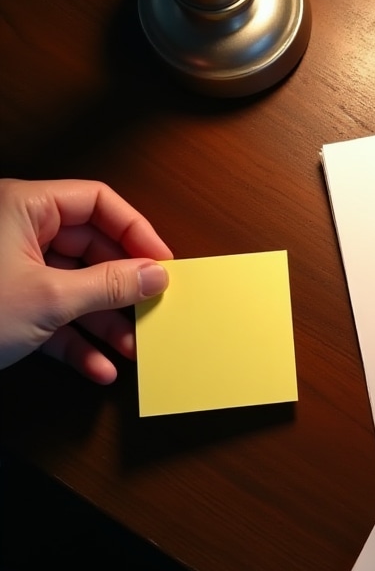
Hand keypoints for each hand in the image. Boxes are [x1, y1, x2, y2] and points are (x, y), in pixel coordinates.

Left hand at [0, 178, 172, 383]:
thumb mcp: (50, 300)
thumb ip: (110, 284)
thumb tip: (155, 274)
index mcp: (22, 208)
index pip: (97, 203)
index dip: (136, 231)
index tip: (163, 263)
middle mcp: (16, 233)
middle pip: (90, 249)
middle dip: (123, 287)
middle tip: (153, 308)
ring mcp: (10, 271)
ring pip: (74, 288)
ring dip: (105, 322)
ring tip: (133, 348)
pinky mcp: (4, 307)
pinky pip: (52, 317)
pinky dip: (76, 343)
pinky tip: (98, 367)